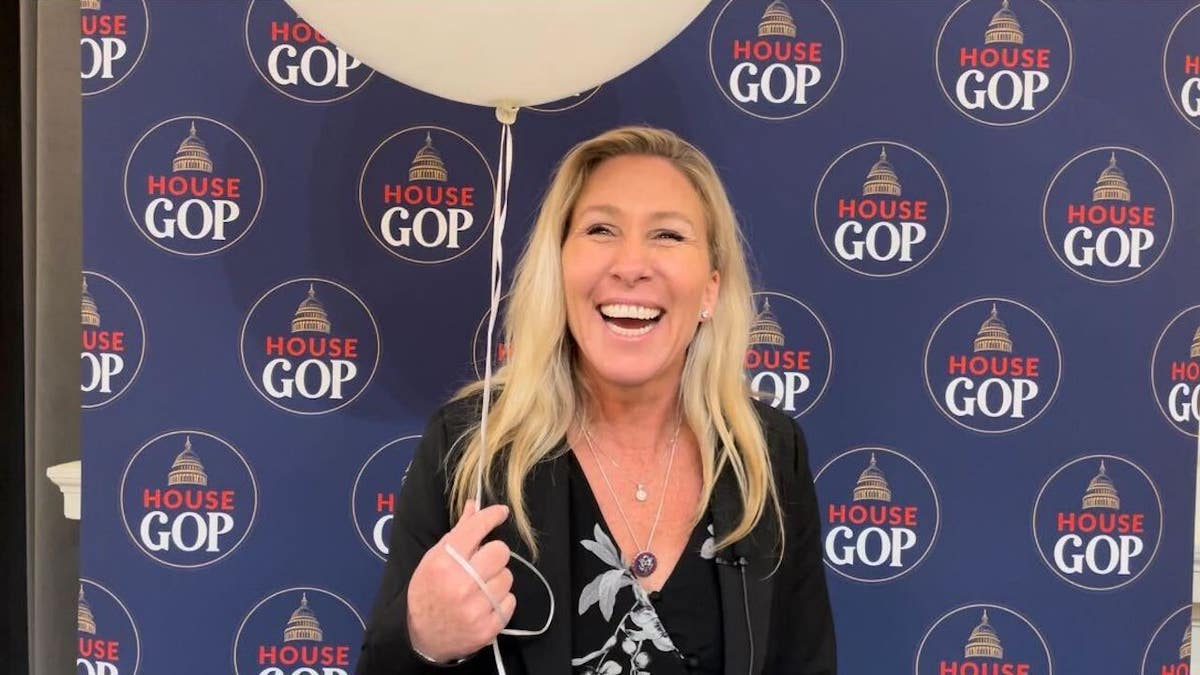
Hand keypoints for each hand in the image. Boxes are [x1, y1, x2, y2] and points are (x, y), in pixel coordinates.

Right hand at [406, 500, 516, 662]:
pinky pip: (510, 600)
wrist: (420, 637)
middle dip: (494, 554)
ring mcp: (476, 608)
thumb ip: (457, 533)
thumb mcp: (433, 560)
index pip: (477, 529)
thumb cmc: (427, 592)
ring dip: (497, 579)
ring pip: (507, 577)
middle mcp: (461, 584)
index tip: (501, 512)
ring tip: (480, 587)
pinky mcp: (488, 627)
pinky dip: (500, 600)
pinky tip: (484, 604)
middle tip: (483, 562)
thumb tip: (474, 505)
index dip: (492, 516)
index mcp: (444, 563)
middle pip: (500, 551)